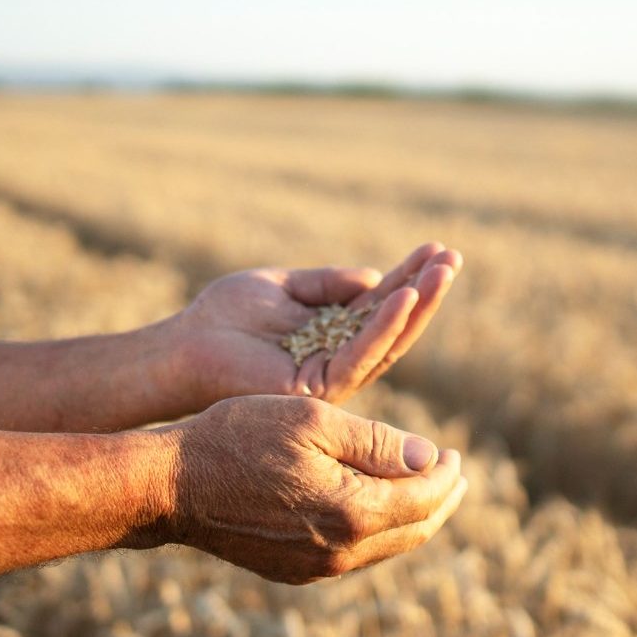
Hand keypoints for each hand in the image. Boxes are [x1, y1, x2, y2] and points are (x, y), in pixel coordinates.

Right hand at [159, 395, 466, 583]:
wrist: (172, 486)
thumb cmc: (239, 438)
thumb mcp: (314, 421)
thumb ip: (378, 442)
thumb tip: (430, 458)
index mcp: (353, 512)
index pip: (424, 498)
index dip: (446, 474)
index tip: (455, 452)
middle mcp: (341, 552)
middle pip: (414, 531)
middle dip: (440, 501)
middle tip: (455, 474)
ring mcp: (316, 569)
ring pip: (387, 547)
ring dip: (412, 518)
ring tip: (423, 489)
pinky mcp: (294, 571)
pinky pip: (354, 555)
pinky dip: (377, 530)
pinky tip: (374, 507)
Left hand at [175, 242, 461, 404]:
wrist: (183, 346)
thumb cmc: (224, 317)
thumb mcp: (283, 285)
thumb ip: (327, 282)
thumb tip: (375, 277)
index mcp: (332, 334)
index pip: (381, 305)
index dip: (410, 277)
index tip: (437, 249)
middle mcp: (338, 358)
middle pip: (394, 325)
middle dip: (426, 292)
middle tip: (453, 258)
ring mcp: (331, 377)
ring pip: (387, 342)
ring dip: (417, 305)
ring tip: (442, 272)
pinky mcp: (318, 387)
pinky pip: (360, 354)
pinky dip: (384, 326)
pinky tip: (404, 297)